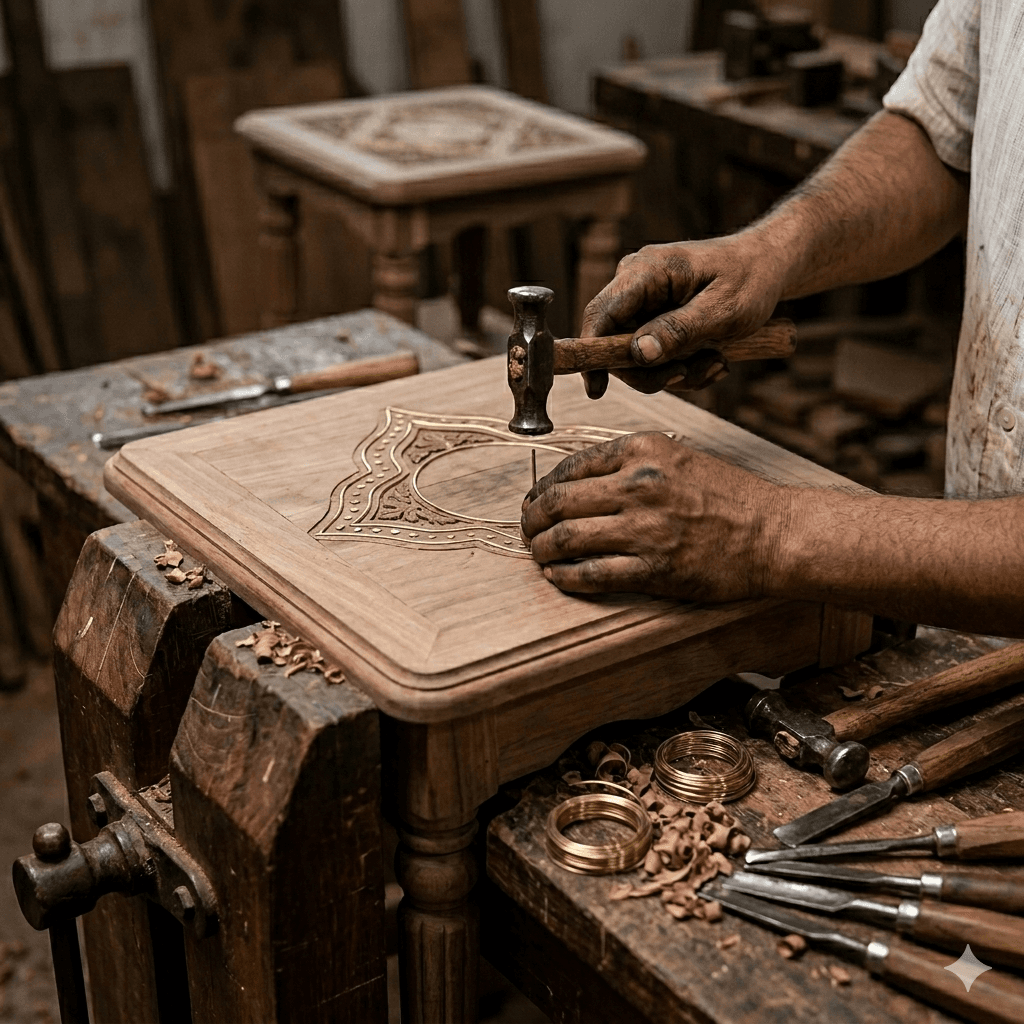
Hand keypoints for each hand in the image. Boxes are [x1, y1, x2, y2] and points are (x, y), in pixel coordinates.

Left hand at [521, 432, 787, 599]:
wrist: (774, 533)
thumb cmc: (730, 496)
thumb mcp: (679, 457)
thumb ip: (631, 462)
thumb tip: (578, 480)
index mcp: (643, 451)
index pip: (571, 467)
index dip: (543, 488)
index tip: (536, 502)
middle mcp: (639, 485)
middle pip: (559, 502)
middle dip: (532, 519)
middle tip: (528, 530)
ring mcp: (645, 529)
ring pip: (567, 538)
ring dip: (542, 549)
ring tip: (538, 555)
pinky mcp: (654, 569)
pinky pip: (592, 574)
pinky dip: (566, 576)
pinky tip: (558, 576)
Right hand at [580, 233, 787, 397]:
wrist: (767, 267)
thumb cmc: (750, 278)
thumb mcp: (723, 309)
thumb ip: (680, 330)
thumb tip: (640, 353)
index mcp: (645, 271)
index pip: (599, 315)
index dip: (592, 354)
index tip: (597, 390)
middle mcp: (634, 285)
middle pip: (614, 345)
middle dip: (652, 371)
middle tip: (691, 373)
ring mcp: (642, 304)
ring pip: (636, 359)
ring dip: (674, 373)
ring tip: (716, 362)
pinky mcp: (653, 320)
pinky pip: (653, 358)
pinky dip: (681, 368)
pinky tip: (711, 358)